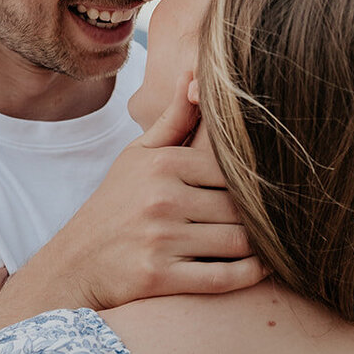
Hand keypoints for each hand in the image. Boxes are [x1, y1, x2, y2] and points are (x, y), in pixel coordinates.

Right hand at [38, 74, 264, 308]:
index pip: (233, 171)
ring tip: (271, 241)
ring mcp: (160, 239)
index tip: (270, 190)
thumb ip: (174, 120)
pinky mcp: (160, 277)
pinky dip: (250, 273)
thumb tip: (194, 76)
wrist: (75, 262)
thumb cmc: (115, 204)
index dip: (255, 183)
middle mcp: (162, 198)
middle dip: (260, 216)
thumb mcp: (137, 156)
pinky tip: (262, 266)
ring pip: (237, 241)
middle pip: (240, 206)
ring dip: (261, 245)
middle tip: (279, 219)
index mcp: (163, 164)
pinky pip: (223, 277)